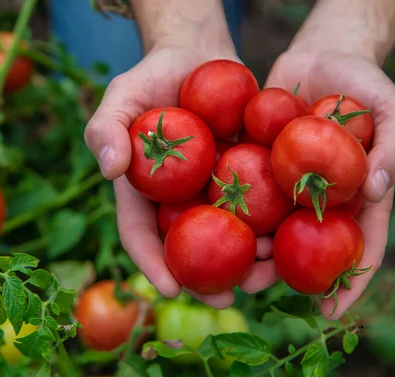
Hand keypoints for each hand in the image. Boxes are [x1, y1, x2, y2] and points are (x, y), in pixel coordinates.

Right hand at [86, 42, 280, 308]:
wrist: (197, 57)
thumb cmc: (152, 77)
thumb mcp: (121, 96)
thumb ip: (105, 128)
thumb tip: (109, 169)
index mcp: (144, 193)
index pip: (141, 235)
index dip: (152, 264)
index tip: (170, 288)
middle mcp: (178, 201)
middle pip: (189, 249)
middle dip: (207, 280)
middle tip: (227, 300)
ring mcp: (213, 193)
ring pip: (227, 237)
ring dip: (247, 263)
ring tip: (267, 276)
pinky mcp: (244, 178)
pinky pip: (257, 207)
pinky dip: (272, 225)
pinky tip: (290, 238)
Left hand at [248, 48, 394, 318]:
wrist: (320, 57)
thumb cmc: (365, 83)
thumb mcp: (392, 109)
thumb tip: (380, 189)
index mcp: (355, 199)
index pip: (358, 247)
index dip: (349, 282)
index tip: (332, 313)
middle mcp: (317, 201)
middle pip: (300, 247)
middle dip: (277, 272)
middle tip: (252, 287)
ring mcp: (284, 186)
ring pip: (265, 226)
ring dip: (245, 249)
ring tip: (221, 266)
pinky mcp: (257, 166)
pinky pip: (241, 190)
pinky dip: (227, 208)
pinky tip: (203, 222)